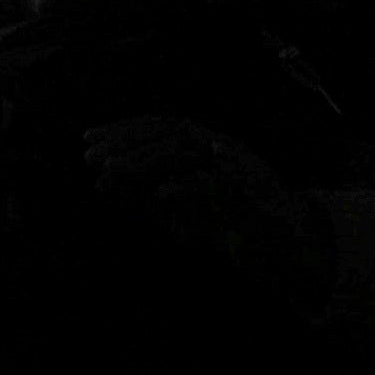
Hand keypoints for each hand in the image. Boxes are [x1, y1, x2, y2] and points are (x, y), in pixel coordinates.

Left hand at [81, 112, 321, 279]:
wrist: (286, 248)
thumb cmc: (230, 224)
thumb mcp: (177, 209)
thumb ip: (143, 197)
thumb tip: (102, 185)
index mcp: (205, 146)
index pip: (160, 126)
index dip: (123, 130)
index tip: (88, 140)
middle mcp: (222, 148)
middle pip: (172, 130)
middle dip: (128, 142)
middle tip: (92, 156)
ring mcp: (240, 168)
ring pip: (189, 152)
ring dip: (147, 160)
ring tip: (113, 171)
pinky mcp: (253, 197)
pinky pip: (218, 186)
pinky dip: (189, 188)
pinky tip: (160, 194)